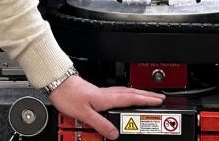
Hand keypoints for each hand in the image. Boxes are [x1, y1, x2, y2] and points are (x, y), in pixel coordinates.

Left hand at [47, 74, 165, 138]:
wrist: (58, 84)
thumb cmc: (69, 96)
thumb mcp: (84, 114)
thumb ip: (100, 124)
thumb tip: (115, 133)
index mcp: (107, 98)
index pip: (131, 99)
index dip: (146, 100)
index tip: (159, 101)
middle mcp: (107, 93)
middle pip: (132, 93)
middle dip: (147, 95)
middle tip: (160, 97)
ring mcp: (103, 92)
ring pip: (126, 91)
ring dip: (139, 94)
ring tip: (148, 97)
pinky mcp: (98, 92)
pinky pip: (119, 92)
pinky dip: (128, 94)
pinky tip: (127, 97)